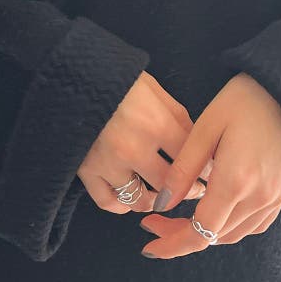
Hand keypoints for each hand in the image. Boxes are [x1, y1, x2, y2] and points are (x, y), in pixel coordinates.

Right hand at [77, 71, 211, 213]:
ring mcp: (108, 163)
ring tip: (162, 195)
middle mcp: (133, 148)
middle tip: (193, 191)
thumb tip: (197, 143)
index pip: (191, 159)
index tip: (209, 175)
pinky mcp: (87, 171)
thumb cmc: (117, 80)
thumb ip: (177, 116)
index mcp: (155, 123)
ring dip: (155, 200)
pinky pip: (109, 202)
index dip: (205, 171)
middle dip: (186, 191)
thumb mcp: (153, 89)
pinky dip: (123, 205)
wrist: (71, 76)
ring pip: (139, 200)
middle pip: (169, 185)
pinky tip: (131, 198)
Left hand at [139, 73, 280, 256]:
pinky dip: (230, 228)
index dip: (172, 245)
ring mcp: (275, 198)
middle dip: (181, 237)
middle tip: (156, 223)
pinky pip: (254, 225)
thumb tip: (163, 204)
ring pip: (234, 235)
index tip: (149, 244)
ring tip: (180, 220)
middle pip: (215, 237)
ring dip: (205, 234)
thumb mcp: (205, 127)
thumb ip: (183, 170)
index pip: (200, 233)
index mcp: (236, 181)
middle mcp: (259, 197)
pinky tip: (215, 213)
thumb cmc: (246, 99)